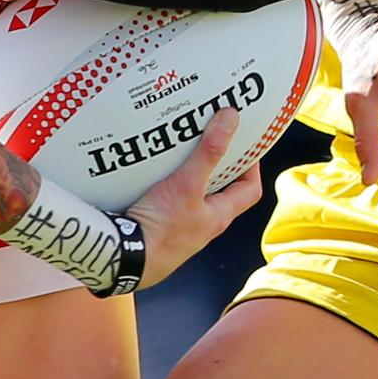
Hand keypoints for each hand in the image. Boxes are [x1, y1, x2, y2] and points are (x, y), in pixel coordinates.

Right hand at [123, 110, 265, 288]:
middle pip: (219, 188)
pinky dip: (164, 181)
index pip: (249, 189)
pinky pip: (167, 198)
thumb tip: (231, 120)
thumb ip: (209, 152)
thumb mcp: (188, 184)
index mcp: (219, 215)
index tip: (245, 142)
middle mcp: (203, 222)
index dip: (252, 165)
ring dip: (187, 170)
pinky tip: (151, 169)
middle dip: (215, 162)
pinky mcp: (158, 224)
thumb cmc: (162, 230)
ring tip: (179, 146)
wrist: (125, 258)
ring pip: (191, 192)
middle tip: (210, 136)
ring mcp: (180, 225)